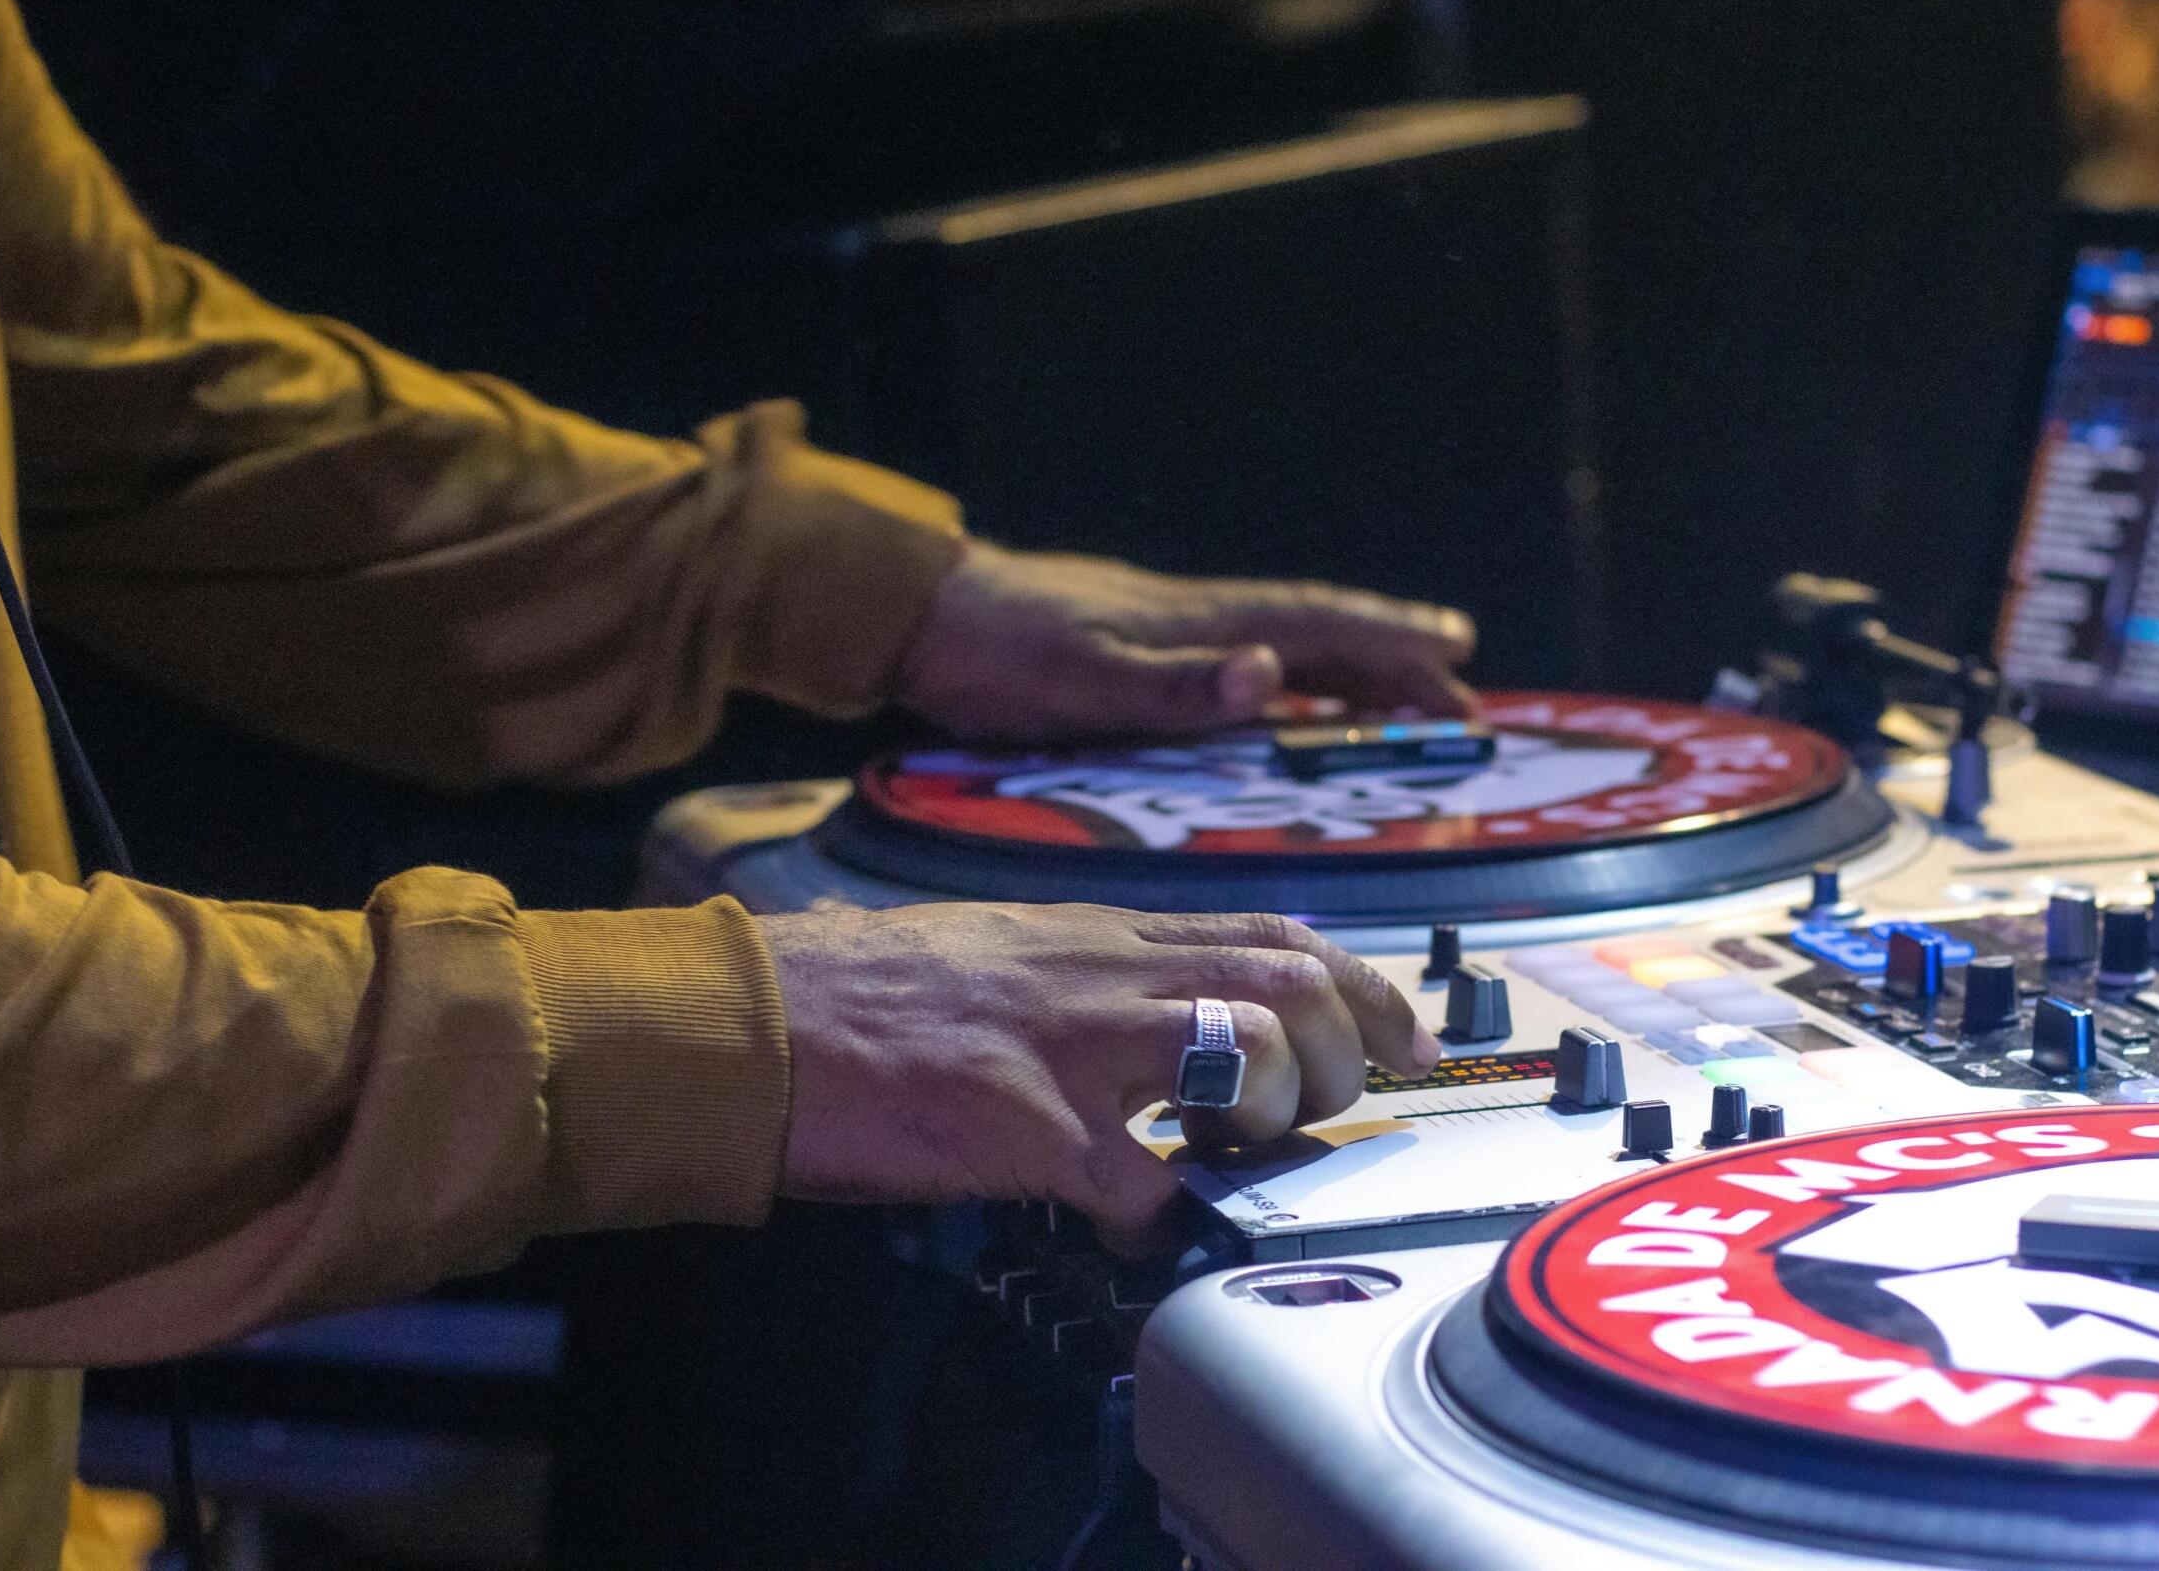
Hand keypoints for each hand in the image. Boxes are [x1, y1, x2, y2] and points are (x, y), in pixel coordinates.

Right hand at [761, 902, 1441, 1244]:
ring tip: (1240, 1147)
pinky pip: (1143, 1182)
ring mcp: (1071, 1046)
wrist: (760, 1021)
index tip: (1398, 1034)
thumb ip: (1086, 978)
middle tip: (1349, 1099)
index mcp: (1097, 936)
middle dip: (1352, 1042)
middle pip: (1288, 980)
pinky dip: (1167, 1217)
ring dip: (1276, 1109)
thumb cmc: (862, 994)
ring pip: (1246, 1047)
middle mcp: (1102, 974)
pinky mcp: (1027, 1126)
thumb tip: (1159, 1021)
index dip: (1357, 981)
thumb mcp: (998, 952)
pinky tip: (1139, 1226)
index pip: (1266, 933)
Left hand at [895, 541, 1477, 741]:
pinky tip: (1287, 698)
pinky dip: (1286, 680)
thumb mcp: (1087, 681)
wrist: (919, 618)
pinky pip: (1240, 664)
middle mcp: (1197, 620)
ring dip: (1349, 674)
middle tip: (1460, 697)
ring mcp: (1169, 631)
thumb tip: (1274, 672)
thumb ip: (1179, 687)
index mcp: (1199, 623)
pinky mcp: (1137, 649)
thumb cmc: (998, 654)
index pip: (1320, 626)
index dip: (1393, 642)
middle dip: (1394, 663)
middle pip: (1320, 636)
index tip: (1459, 655)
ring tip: (1404, 701)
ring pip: (1286, 649)